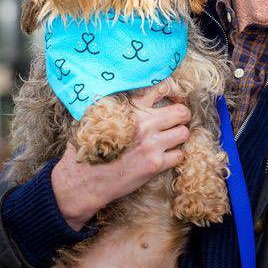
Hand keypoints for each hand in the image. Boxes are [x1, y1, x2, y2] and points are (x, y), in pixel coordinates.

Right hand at [52, 86, 190, 228]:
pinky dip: (174, 156)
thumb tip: (142, 99)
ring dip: (179, 137)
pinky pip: (179, 155)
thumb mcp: (102, 117)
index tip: (174, 100)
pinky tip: (163, 157)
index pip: (162, 89)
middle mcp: (144, 123)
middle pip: (182, 112)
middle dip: (182, 118)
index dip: (174, 94)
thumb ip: (123, 107)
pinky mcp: (155, 164)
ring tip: (169, 141)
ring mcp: (151, 144)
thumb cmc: (90, 148)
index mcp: (131, 108)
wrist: (84, 179)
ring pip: (184, 133)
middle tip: (175, 124)